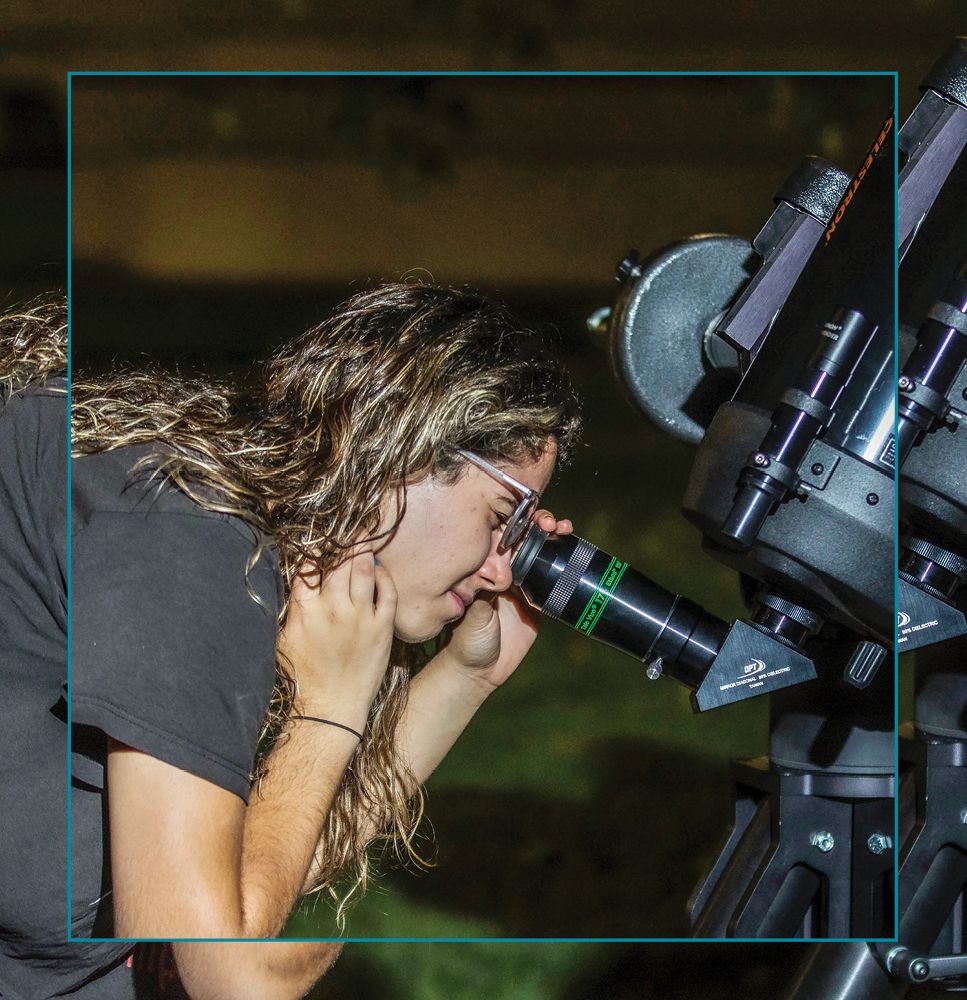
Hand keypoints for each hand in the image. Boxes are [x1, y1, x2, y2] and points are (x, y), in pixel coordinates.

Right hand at [277, 549, 396, 731]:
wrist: (330, 709)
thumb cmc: (303, 678)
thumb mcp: (284, 639)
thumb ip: (293, 607)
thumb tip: (297, 583)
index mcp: (305, 610)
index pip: (310, 566)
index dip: (317, 548)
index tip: (323, 538)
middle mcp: (333, 608)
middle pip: (340, 562)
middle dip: (345, 540)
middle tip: (351, 526)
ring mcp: (360, 617)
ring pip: (363, 570)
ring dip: (364, 550)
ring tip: (366, 536)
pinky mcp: (382, 628)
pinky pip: (388, 592)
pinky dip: (385, 576)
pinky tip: (381, 569)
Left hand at [441, 511, 571, 690]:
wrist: (480, 671)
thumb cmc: (466, 642)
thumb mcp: (473, 618)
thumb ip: (483, 596)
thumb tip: (491, 570)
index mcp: (485, 568)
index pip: (504, 536)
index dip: (518, 522)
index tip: (530, 518)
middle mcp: (504, 570)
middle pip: (526, 537)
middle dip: (540, 524)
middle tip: (552, 523)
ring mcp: (523, 583)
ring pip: (542, 551)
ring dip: (555, 536)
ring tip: (565, 528)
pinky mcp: (539, 600)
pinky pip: (555, 577)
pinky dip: (566, 562)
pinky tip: (575, 551)